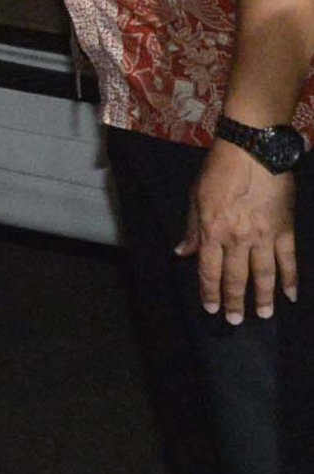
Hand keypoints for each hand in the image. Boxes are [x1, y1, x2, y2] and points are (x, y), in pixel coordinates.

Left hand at [179, 138, 299, 323]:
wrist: (252, 152)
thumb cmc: (218, 171)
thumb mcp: (196, 197)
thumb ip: (192, 228)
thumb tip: (182, 253)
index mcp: (213, 231)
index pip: (209, 270)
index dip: (209, 292)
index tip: (210, 308)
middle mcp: (238, 238)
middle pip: (236, 278)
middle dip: (235, 302)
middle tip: (236, 321)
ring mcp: (264, 236)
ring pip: (264, 275)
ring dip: (263, 298)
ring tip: (263, 315)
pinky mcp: (285, 230)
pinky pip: (289, 260)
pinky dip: (291, 279)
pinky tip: (291, 296)